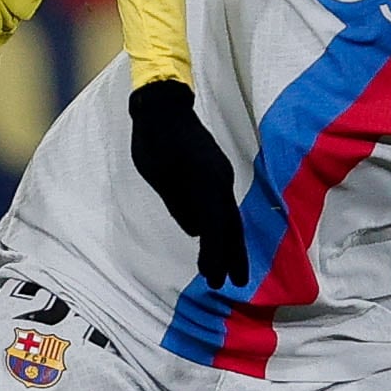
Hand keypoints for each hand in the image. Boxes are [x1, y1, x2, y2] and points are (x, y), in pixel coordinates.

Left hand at [129, 79, 248, 287]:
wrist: (164, 106)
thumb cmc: (154, 139)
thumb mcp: (159, 176)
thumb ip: (178, 204)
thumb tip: (195, 231)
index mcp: (206, 180)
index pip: (214, 226)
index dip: (215, 255)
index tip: (214, 279)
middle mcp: (220, 179)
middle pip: (230, 224)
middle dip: (233, 256)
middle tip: (235, 284)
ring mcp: (220, 175)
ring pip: (229, 216)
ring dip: (230, 244)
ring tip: (231, 271)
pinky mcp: (215, 172)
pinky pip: (222, 205)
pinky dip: (222, 226)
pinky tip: (218, 242)